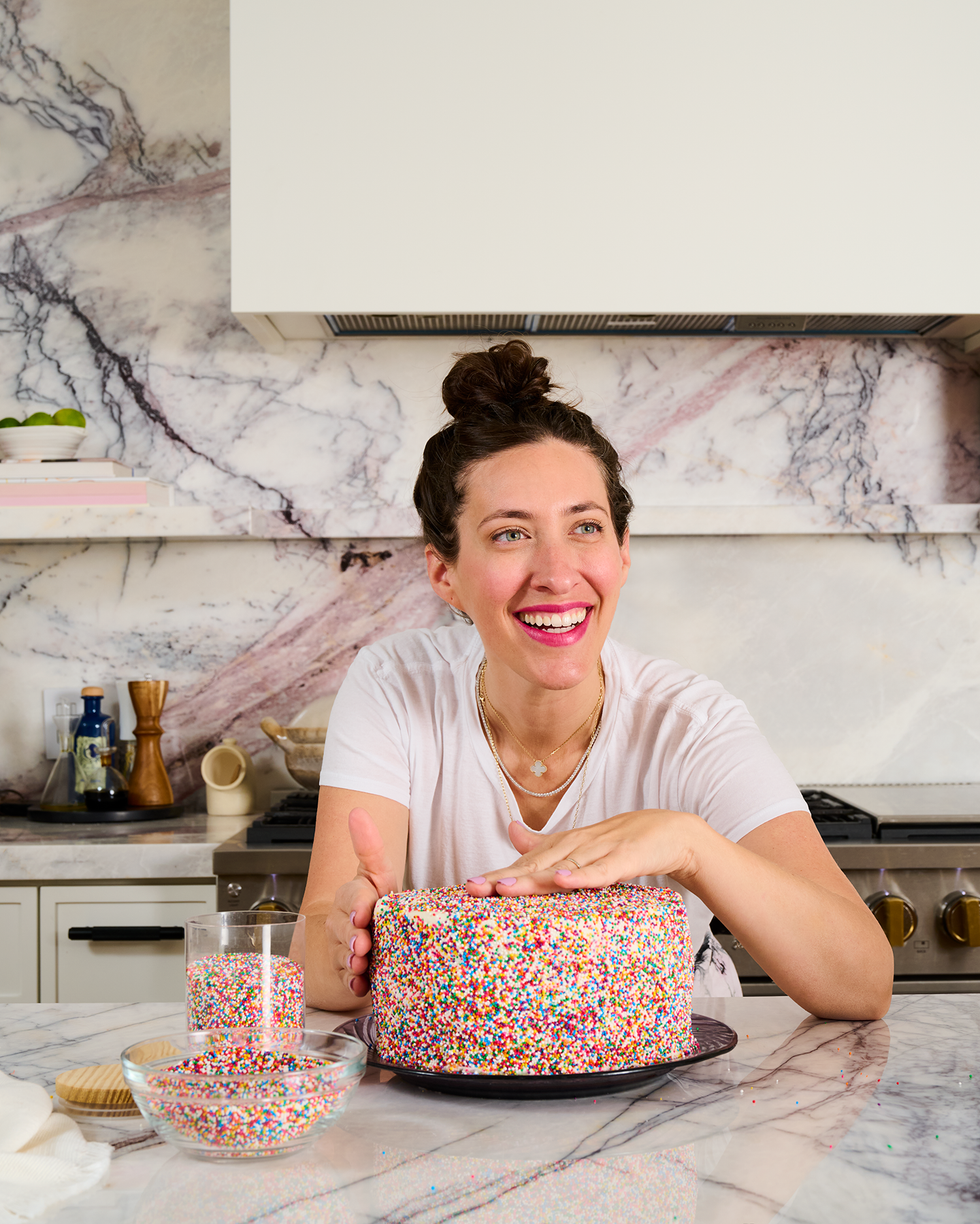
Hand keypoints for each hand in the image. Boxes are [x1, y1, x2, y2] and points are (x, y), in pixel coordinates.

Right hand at [329, 808, 399, 995]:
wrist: (382, 939)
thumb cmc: (381, 903)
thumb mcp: (380, 875)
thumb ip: (369, 847)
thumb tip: (356, 811)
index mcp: (354, 895)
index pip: (352, 896)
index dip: (357, 904)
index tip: (363, 913)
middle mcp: (344, 921)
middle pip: (342, 928)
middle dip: (351, 935)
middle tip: (363, 943)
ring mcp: (343, 948)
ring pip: (341, 955)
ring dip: (351, 961)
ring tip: (362, 964)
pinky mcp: (348, 974)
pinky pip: (346, 981)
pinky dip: (353, 985)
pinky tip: (361, 986)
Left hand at [464, 809, 703, 895]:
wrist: (672, 832)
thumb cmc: (623, 842)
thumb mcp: (580, 843)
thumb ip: (546, 843)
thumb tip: (510, 830)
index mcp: (564, 846)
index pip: (525, 863)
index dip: (497, 874)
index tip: (467, 887)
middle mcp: (576, 846)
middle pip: (535, 865)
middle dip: (503, 877)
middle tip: (473, 888)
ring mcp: (600, 851)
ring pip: (562, 868)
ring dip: (533, 878)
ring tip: (503, 887)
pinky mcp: (624, 860)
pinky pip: (601, 871)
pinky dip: (582, 877)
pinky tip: (562, 881)